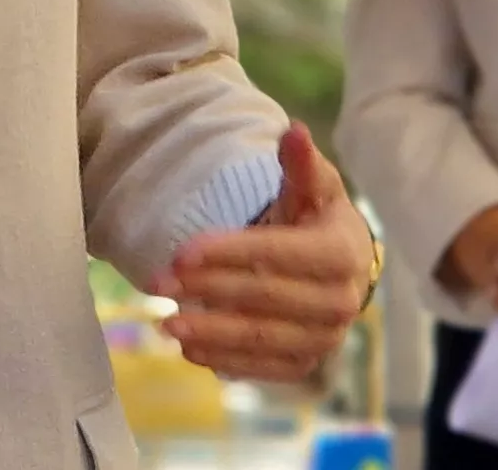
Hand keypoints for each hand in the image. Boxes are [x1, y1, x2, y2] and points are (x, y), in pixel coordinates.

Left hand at [153, 124, 380, 385]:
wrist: (340, 269)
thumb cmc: (317, 220)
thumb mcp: (314, 187)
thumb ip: (300, 164)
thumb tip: (294, 130)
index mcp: (341, 254)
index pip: (279, 254)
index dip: (229, 253)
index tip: (181, 253)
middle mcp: (340, 303)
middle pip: (263, 297)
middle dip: (206, 289)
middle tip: (156, 283)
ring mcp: (325, 339)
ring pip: (261, 337)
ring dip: (210, 332)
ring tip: (164, 323)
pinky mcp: (306, 364)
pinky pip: (262, 367)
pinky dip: (224, 359)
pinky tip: (188, 347)